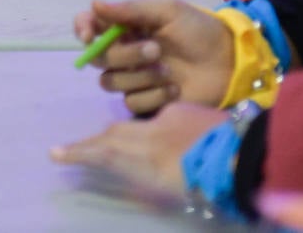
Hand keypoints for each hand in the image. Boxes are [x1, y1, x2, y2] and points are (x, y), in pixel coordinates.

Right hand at [50, 102, 228, 195]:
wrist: (247, 156)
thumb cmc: (213, 184)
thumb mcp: (176, 190)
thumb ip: (150, 176)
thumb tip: (131, 171)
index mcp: (147, 156)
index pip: (104, 151)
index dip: (79, 151)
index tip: (54, 153)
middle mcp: (151, 135)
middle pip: (114, 135)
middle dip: (93, 143)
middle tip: (78, 149)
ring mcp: (169, 120)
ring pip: (136, 126)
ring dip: (122, 135)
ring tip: (112, 143)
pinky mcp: (187, 112)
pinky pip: (163, 117)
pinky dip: (155, 129)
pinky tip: (163, 137)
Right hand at [72, 0, 233, 113]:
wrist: (229, 62)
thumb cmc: (198, 30)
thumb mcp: (167, 10)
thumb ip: (130, 9)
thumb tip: (93, 4)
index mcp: (123, 26)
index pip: (87, 25)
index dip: (82, 30)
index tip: (89, 36)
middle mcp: (122, 51)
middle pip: (98, 58)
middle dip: (124, 55)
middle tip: (156, 50)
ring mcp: (133, 78)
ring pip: (110, 82)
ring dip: (141, 76)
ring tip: (170, 71)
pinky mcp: (146, 101)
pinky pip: (131, 102)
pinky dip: (153, 95)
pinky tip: (175, 89)